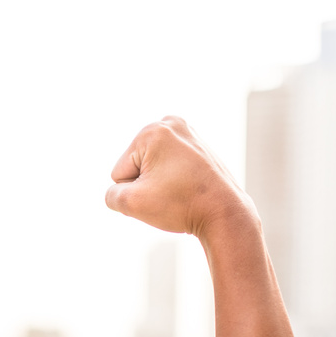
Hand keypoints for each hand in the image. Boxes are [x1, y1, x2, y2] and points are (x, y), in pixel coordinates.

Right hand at [104, 117, 253, 237]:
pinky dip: (174, 180)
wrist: (224, 213)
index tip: (161, 193)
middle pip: (135, 166)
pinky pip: (169, 167)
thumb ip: (111, 196)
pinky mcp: (197, 145)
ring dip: (159, 183)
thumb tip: (119, 190)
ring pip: (152, 168)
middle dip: (147, 184)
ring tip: (181, 189)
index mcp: (152, 131)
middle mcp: (170, 123)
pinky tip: (189, 185)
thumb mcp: (131, 204)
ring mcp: (187, 132)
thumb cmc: (180, 205)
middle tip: (172, 192)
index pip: (119, 172)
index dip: (134, 190)